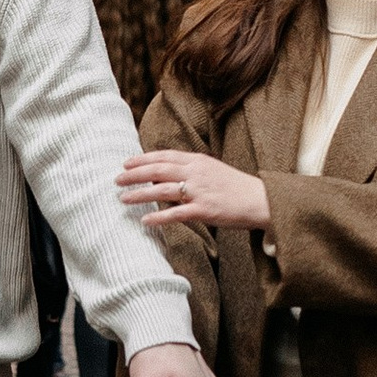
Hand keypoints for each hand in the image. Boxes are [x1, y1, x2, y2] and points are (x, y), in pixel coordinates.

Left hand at [117, 147, 269, 228]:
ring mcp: (199, 191)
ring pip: (162, 190)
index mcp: (197, 161)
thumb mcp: (211, 170)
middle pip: (158, 169)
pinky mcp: (204, 210)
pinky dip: (159, 217)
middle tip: (117, 179)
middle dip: (134, 174)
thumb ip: (189, 170)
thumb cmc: (234, 187)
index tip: (126, 163)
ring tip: (123, 198)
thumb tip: (164, 174)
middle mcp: (195, 173)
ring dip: (140, 194)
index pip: (164, 156)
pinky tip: (145, 221)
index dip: (143, 159)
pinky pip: (176, 214)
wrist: (260, 200)